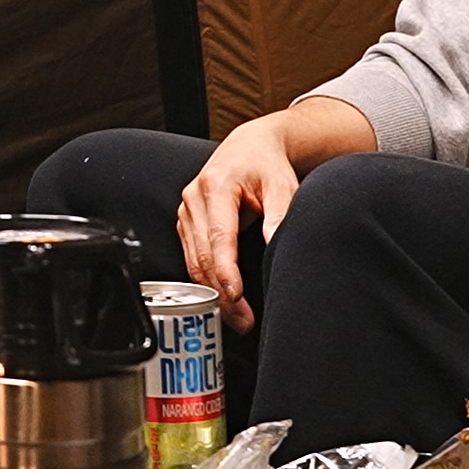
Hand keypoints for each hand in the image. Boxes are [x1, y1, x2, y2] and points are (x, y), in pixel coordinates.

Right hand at [180, 114, 304, 329]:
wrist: (249, 147)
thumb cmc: (267, 166)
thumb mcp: (282, 185)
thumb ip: (279, 213)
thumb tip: (275, 243)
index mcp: (218, 186)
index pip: (219, 236)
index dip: (226, 270)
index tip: (236, 296)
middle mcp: (195, 197)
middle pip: (203, 255)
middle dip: (221, 292)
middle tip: (244, 321)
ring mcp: (186, 209)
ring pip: (193, 260)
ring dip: (212, 292)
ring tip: (236, 318)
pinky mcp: (185, 221)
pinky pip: (190, 256)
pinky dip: (204, 280)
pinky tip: (221, 299)